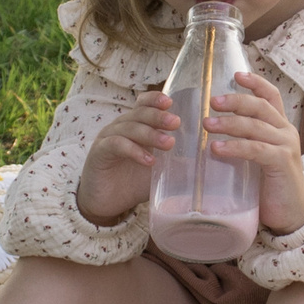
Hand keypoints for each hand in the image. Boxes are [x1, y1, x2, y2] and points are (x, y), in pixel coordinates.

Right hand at [76, 91, 177, 226]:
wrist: (106, 203)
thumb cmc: (133, 183)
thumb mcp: (159, 171)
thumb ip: (176, 163)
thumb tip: (204, 160)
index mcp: (135, 125)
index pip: (143, 104)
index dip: (155, 99)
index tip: (171, 103)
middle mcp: (120, 127)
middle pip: (139, 113)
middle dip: (158, 116)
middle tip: (176, 123)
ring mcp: (108, 138)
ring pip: (129, 128)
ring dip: (150, 134)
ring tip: (169, 144)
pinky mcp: (99, 152)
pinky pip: (117, 145)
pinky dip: (134, 151)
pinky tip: (149, 160)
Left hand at [207, 71, 303, 235]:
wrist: (292, 213)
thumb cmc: (268, 185)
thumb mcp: (257, 157)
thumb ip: (243, 142)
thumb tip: (208, 132)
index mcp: (280, 127)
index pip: (271, 96)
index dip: (255, 83)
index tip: (236, 74)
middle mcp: (285, 131)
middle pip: (260, 106)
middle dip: (235, 100)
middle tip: (212, 101)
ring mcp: (285, 146)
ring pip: (255, 126)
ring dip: (229, 123)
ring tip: (207, 124)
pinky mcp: (281, 163)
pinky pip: (256, 149)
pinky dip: (235, 147)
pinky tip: (217, 149)